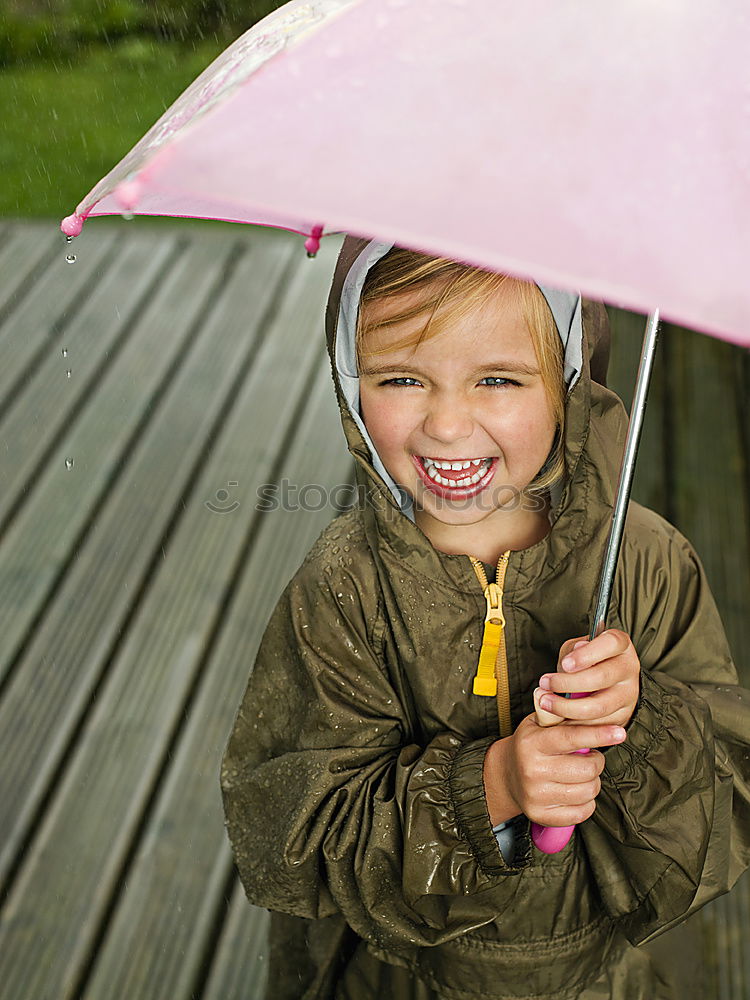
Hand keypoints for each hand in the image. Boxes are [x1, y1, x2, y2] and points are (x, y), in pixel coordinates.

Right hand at [483, 717, 625, 827]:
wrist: (504, 775)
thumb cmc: (529, 746)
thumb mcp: (538, 724)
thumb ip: (561, 716)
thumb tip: (585, 701)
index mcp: (533, 743)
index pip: (571, 738)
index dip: (599, 735)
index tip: (620, 733)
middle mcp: (533, 769)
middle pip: (587, 769)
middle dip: (596, 761)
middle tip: (589, 756)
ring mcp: (536, 795)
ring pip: (588, 791)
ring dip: (592, 782)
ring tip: (581, 774)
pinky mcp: (541, 815)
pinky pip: (582, 812)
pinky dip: (586, 802)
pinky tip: (576, 791)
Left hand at [537, 629, 640, 728]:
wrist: (601, 683)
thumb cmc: (585, 661)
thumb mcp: (576, 649)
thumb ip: (572, 651)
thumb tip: (573, 655)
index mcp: (620, 644)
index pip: (611, 643)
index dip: (587, 654)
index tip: (565, 664)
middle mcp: (629, 668)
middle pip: (602, 677)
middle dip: (568, 682)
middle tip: (545, 683)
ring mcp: (629, 694)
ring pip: (599, 706)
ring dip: (567, 707)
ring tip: (545, 701)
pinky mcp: (623, 716)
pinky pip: (597, 725)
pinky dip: (574, 724)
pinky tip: (556, 717)